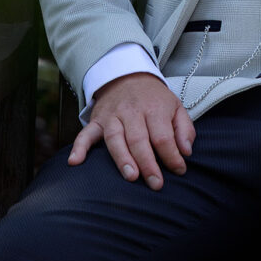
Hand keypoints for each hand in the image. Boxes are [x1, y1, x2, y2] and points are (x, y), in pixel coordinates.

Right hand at [68, 72, 194, 189]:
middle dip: (148, 163)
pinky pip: (85, 134)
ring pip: (115, 139)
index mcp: (154, 108)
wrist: (128, 76)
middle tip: (156, 183)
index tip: (180, 171)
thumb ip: (184, 129)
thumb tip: (186, 152)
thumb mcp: (176, 107)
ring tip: (131, 177)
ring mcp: (112, 116)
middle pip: (139, 139)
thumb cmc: (154, 99)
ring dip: (122, 159)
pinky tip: (74, 162)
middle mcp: (131, 111)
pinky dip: (79, 147)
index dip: (171, 155)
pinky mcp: (96, 121)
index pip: (163, 135)